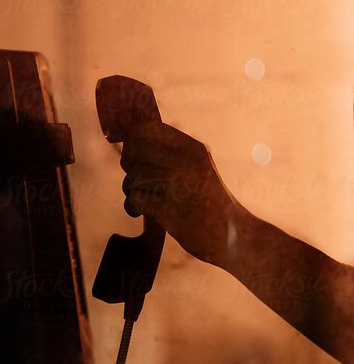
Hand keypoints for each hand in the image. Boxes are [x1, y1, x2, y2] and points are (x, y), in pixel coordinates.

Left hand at [120, 121, 234, 263]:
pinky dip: (133, 207)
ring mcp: (178, 185)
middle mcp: (186, 162)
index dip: (133, 141)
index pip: (148, 128)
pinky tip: (141, 212)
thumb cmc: (209, 203)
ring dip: (131, 190)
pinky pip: (135, 200)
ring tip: (142, 199)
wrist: (234, 235)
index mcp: (192, 148)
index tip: (135, 156)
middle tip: (136, 179)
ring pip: (133, 176)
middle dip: (129, 164)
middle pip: (135, 148)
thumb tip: (133, 140)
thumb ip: (173, 153)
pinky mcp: (170, 209)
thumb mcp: (198, 167)